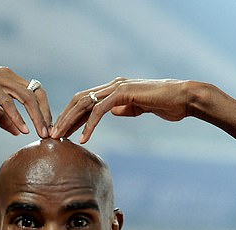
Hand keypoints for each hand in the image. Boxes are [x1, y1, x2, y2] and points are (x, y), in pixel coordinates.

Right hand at [0, 65, 51, 137]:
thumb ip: (2, 118)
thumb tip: (17, 131)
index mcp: (10, 80)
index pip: (36, 93)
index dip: (45, 110)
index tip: (48, 129)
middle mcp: (8, 75)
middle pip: (36, 93)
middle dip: (46, 114)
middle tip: (51, 134)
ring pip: (26, 96)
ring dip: (36, 116)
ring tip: (41, 133)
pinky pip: (7, 101)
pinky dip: (16, 116)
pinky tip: (22, 129)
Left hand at [50, 77, 190, 142]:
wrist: (184, 98)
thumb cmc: (166, 104)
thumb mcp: (139, 108)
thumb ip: (124, 108)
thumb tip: (112, 112)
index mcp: (114, 89)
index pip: (85, 101)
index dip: (71, 116)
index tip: (61, 131)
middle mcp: (113, 85)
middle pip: (79, 100)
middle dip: (63, 118)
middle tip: (52, 136)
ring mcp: (118, 88)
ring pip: (85, 103)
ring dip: (70, 121)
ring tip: (60, 137)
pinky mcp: (124, 94)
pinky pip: (100, 110)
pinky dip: (90, 125)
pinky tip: (84, 138)